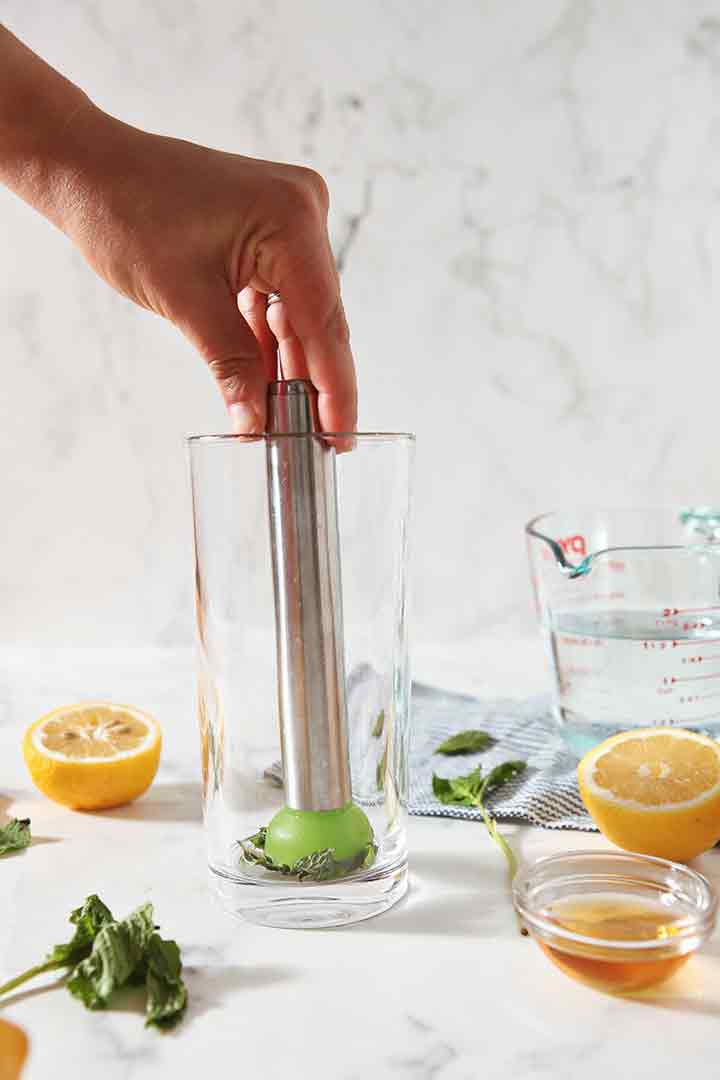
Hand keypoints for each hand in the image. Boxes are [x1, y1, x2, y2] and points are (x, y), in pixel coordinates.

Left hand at [58, 106, 355, 433]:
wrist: (89, 170)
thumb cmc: (126, 215)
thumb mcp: (184, 302)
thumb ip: (231, 365)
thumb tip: (256, 423)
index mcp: (291, 219)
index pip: (324, 322)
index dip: (334, 388)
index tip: (341, 437)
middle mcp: (302, 211)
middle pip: (320, 318)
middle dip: (316, 381)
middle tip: (321, 442)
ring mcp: (289, 217)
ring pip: (302, 311)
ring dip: (292, 363)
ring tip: (293, 421)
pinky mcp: (269, 229)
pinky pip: (280, 295)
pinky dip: (271, 337)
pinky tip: (272, 382)